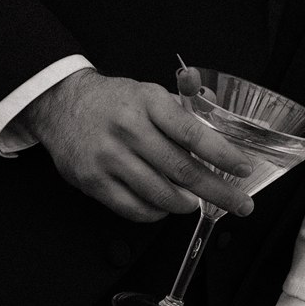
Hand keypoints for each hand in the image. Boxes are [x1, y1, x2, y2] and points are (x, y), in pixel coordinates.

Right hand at [23, 69, 254, 223]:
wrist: (61, 105)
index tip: (243, 168)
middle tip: (240, 204)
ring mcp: (109, 157)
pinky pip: (135, 209)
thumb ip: (184, 106)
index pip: (192, 133)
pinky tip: (164, 205)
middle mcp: (128, 129)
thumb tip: (217, 115)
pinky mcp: (94, 181)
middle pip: (182, 170)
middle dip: (217, 191)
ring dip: (185, 204)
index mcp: (148, 102)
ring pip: (160, 194)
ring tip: (195, 202)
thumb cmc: (113, 102)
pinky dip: (157, 212)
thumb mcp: (149, 92)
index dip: (222, 154)